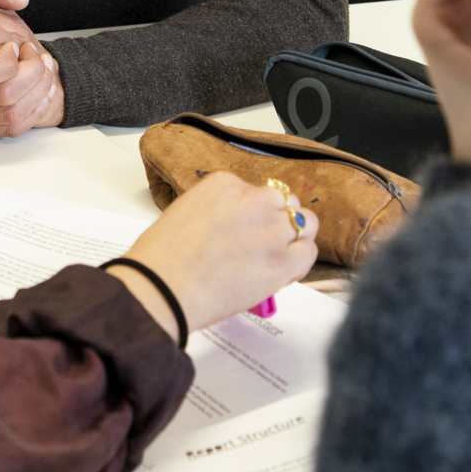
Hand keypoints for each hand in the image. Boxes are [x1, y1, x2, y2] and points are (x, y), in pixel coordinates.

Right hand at [0, 38, 66, 136]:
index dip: (10, 60)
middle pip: (4, 94)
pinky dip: (33, 109)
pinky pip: (9, 127)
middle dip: (32, 76)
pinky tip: (40, 91)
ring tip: (43, 71)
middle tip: (36, 58)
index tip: (17, 45)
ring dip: (38, 91)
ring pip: (12, 112)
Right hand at [108, 172, 319, 337]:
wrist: (162, 286)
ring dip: (295, 237)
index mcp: (226, 184)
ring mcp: (270, 231)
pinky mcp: (282, 263)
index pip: (257, 191)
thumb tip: (234, 228)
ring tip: (277, 254)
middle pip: (285, 203)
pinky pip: (308, 252)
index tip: (246, 229)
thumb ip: (218, 212)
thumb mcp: (186, 213)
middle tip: (263, 242)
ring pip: (305, 223)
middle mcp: (253, 201)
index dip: (256, 213)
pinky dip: (300, 260)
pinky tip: (284, 270)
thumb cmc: (163, 259)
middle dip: (278, 220)